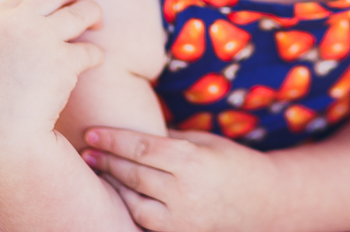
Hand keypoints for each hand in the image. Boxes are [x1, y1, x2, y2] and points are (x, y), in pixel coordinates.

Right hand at [0, 0, 102, 161]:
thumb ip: (7, 43)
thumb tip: (30, 19)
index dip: (42, 7)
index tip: (49, 23)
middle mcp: (18, 23)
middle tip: (83, 15)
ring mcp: (41, 39)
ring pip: (86, 10)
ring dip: (95, 18)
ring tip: (96, 29)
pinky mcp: (63, 61)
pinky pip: (92, 51)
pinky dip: (94, 59)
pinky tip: (88, 68)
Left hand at [80, 127, 279, 231]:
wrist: (263, 202)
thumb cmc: (231, 162)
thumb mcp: (202, 142)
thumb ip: (169, 139)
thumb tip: (131, 131)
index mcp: (191, 159)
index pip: (140, 147)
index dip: (112, 140)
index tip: (91, 133)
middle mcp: (184, 190)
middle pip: (132, 173)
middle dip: (105, 160)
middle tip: (85, 151)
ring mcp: (182, 217)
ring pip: (133, 200)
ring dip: (112, 183)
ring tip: (97, 169)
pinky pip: (144, 220)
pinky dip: (128, 205)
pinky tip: (119, 193)